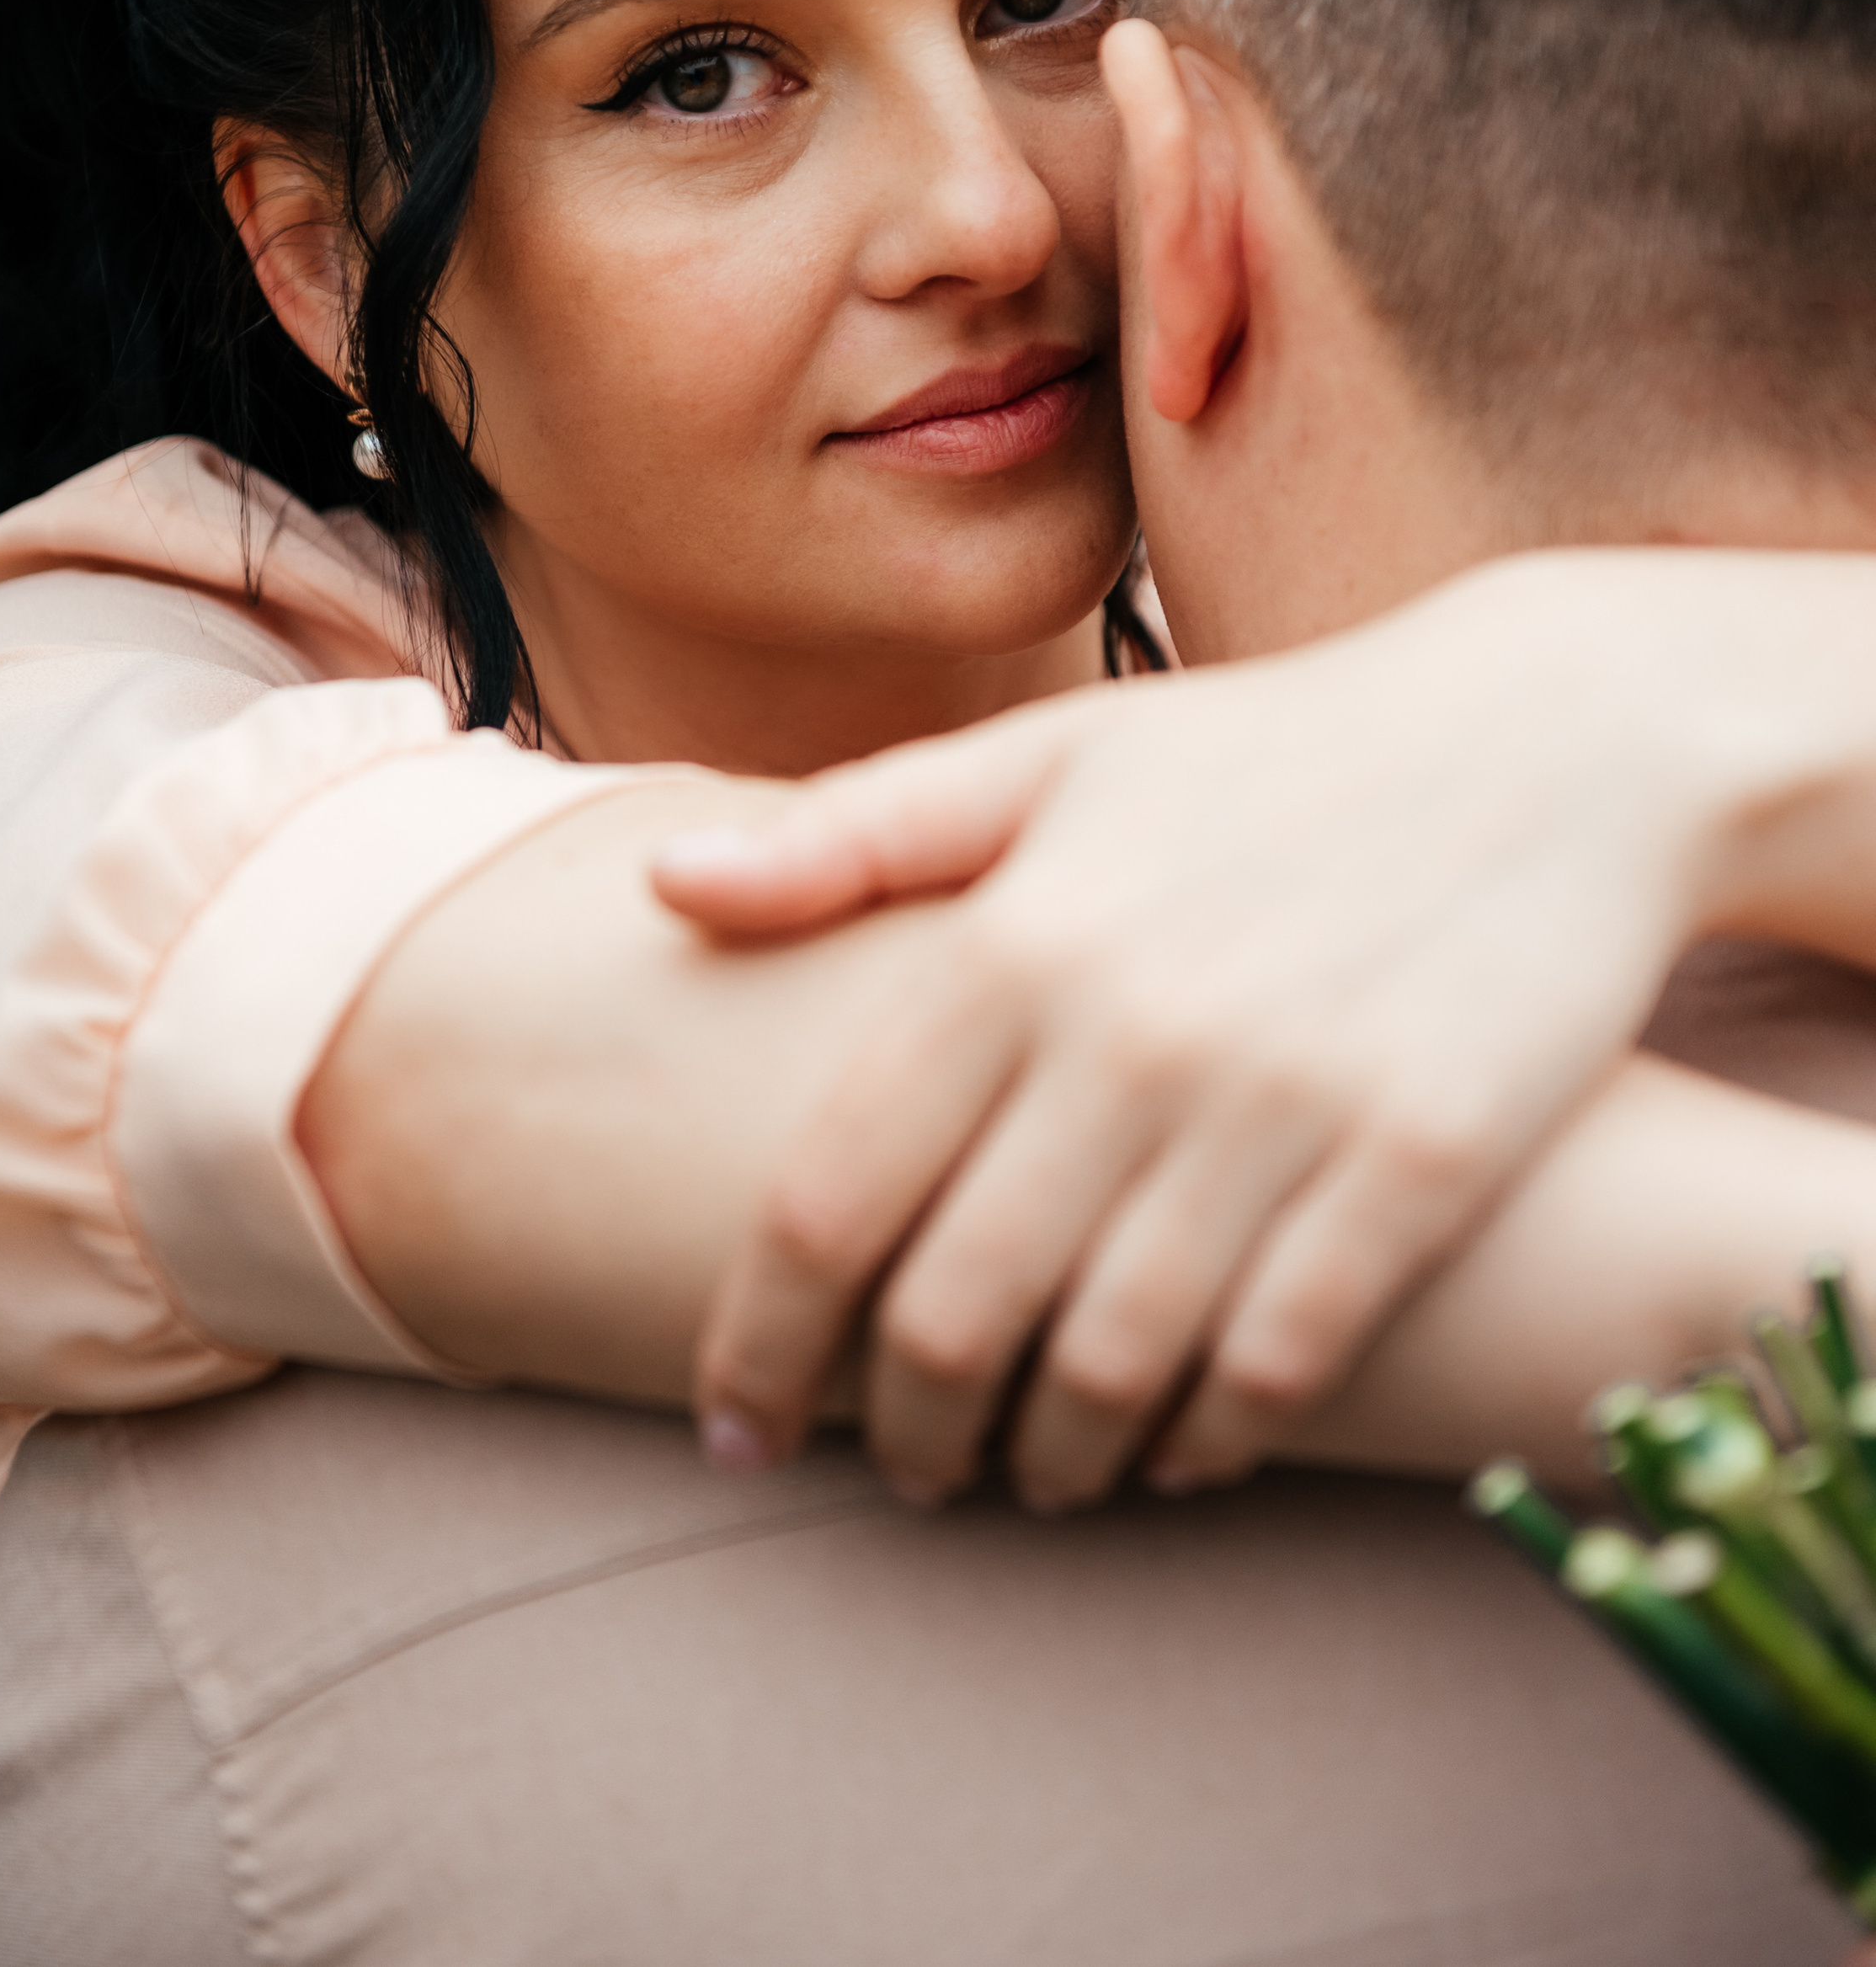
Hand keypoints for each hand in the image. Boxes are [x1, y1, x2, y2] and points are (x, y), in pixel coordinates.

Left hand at [654, 552, 1814, 1512]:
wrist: (1549, 740)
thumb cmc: (1265, 758)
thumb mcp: (1052, 759)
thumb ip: (852, 837)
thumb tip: (661, 893)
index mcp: (1015, 936)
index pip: (828, 1196)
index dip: (761, 1339)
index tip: (733, 1419)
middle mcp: (1131, 1027)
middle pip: (952, 1310)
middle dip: (902, 1429)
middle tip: (899, 1467)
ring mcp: (1284, 1099)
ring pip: (1111, 1362)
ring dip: (1052, 1455)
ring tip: (1032, 1471)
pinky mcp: (1422, 1158)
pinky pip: (1279, 1360)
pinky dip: (1211, 1437)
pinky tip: (1183, 1448)